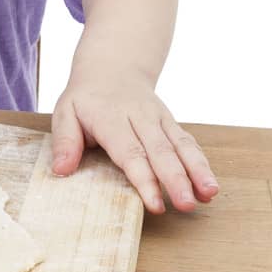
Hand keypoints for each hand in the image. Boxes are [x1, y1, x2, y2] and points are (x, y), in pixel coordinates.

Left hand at [50, 74, 219, 213]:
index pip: (130, 152)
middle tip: (187, 205)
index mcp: (111, 118)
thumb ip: (64, 141)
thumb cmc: (85, 98)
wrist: (112, 67)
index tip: (155, 204)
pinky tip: (210, 184)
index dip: (144, 179)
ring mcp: (159, 119)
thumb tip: (61, 171)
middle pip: (161, 151)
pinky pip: (188, 142)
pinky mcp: (171, 122)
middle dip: (176, 179)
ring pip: (182, 145)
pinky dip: (201, 162)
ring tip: (209, 194)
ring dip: (197, 170)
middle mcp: (140, 117)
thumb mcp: (65, 112)